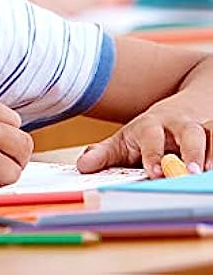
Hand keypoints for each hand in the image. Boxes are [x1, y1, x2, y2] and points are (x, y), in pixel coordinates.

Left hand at [77, 107, 212, 177]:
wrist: (177, 110)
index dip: (153, 153)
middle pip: (189, 132)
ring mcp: (200, 129)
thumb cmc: (147, 134)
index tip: (154, 171)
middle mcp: (178, 125)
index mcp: (151, 125)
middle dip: (192, 152)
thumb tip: (83, 166)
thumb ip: (103, 154)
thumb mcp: (123, 141)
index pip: (151, 136)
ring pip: (212, 133)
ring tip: (210, 172)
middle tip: (190, 172)